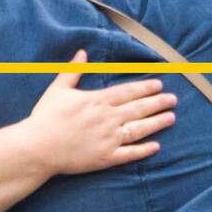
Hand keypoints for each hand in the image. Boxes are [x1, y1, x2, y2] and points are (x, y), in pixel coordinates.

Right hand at [13, 50, 176, 176]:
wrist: (38, 147)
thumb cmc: (46, 117)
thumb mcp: (58, 89)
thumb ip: (73, 71)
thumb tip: (82, 53)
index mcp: (97, 101)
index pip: (128, 92)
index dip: (145, 87)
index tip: (159, 85)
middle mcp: (107, 119)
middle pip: (139, 109)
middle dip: (158, 103)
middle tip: (173, 100)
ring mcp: (108, 139)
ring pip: (139, 130)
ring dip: (157, 123)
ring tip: (171, 118)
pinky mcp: (105, 158)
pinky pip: (129, 154)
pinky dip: (143, 150)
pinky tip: (156, 146)